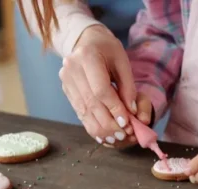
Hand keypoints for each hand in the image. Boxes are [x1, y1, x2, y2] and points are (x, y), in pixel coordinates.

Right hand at [60, 25, 136, 146]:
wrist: (86, 41)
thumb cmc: (108, 49)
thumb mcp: (122, 61)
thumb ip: (128, 86)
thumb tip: (132, 111)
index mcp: (87, 57)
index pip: (101, 90)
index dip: (114, 108)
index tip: (127, 122)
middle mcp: (72, 69)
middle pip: (91, 103)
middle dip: (108, 123)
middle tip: (124, 135)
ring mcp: (66, 81)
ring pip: (83, 111)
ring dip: (100, 128)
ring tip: (115, 138)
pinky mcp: (66, 90)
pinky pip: (79, 112)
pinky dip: (92, 125)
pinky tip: (103, 135)